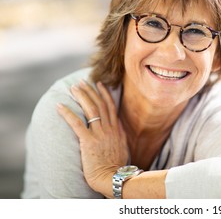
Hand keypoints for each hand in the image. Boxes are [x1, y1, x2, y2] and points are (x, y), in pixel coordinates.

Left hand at [57, 80, 128, 197]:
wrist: (113, 178)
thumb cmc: (116, 167)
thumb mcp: (122, 148)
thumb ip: (119, 136)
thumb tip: (118, 129)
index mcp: (117, 130)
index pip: (111, 107)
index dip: (104, 94)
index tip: (100, 85)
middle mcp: (110, 129)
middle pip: (100, 104)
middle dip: (90, 91)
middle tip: (82, 82)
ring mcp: (100, 134)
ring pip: (91, 109)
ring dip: (82, 96)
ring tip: (74, 88)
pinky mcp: (89, 142)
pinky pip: (77, 124)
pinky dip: (68, 113)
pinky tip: (60, 106)